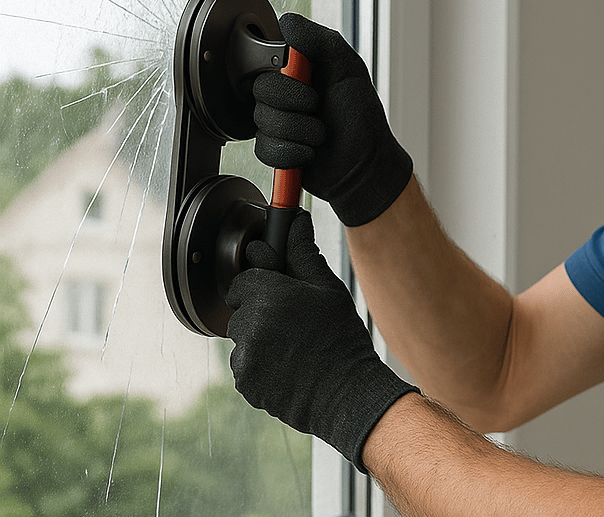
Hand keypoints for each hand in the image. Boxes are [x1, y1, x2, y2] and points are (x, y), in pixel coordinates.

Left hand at [225, 210, 418, 470]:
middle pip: (242, 310)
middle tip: (295, 323)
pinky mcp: (245, 382)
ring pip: (243, 338)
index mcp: (269, 294)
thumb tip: (295, 221)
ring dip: (261, 339)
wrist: (347, 395)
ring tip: (296, 349)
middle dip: (262, 312)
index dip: (261, 283)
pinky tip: (290, 367)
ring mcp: (245, 356)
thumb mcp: (328, 290)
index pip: (244, 279)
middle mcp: (251, 324)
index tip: (278, 290)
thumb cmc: (341, 339)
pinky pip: (246, 365)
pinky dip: (262, 365)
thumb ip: (303, 253)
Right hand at [252, 13, 412, 225]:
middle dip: (296, 102)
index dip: (282, 67)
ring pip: (264, 120)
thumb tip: (287, 22)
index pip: (265, 54)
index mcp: (297, 68)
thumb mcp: (348, 69)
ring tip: (321, 134)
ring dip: (301, 130)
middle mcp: (283, 92)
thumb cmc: (361, 117)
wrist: (366, 165)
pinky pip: (265, 148)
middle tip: (318, 107)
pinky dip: (294, 153)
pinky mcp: (273, 150)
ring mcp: (276, 121)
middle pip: (260, 88)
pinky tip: (310, 152)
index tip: (304, 75)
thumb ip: (321, 41)